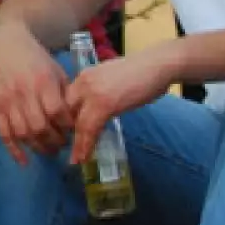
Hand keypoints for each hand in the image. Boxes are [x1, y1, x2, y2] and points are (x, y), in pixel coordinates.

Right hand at [0, 23, 73, 164]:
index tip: (75, 132)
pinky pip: (4, 134)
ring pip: (22, 133)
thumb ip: (66, 93)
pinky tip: (24, 161)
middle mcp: (24, 93)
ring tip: (50, 151)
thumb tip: (78, 117)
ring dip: (37, 147)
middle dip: (54, 141)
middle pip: (39, 126)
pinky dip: (14, 150)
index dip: (67, 126)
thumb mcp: (57, 71)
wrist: (6, 46)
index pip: (57, 111)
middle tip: (63, 146)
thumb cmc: (37, 60)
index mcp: (43, 82)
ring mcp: (7, 101)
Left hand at [65, 45, 177, 164]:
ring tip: (76, 159)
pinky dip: (86, 145)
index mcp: (85, 76)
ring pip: (76, 123)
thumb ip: (101, 91)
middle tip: (69, 149)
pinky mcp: (104, 104)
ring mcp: (93, 93)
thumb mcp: (113, 80)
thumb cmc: (143, 72)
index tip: (68, 135)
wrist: (159, 64)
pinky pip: (90, 129)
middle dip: (65, 133)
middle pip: (66, 113)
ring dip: (76, 144)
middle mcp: (83, 82)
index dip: (65, 120)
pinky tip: (85, 156)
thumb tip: (99, 108)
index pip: (66, 101)